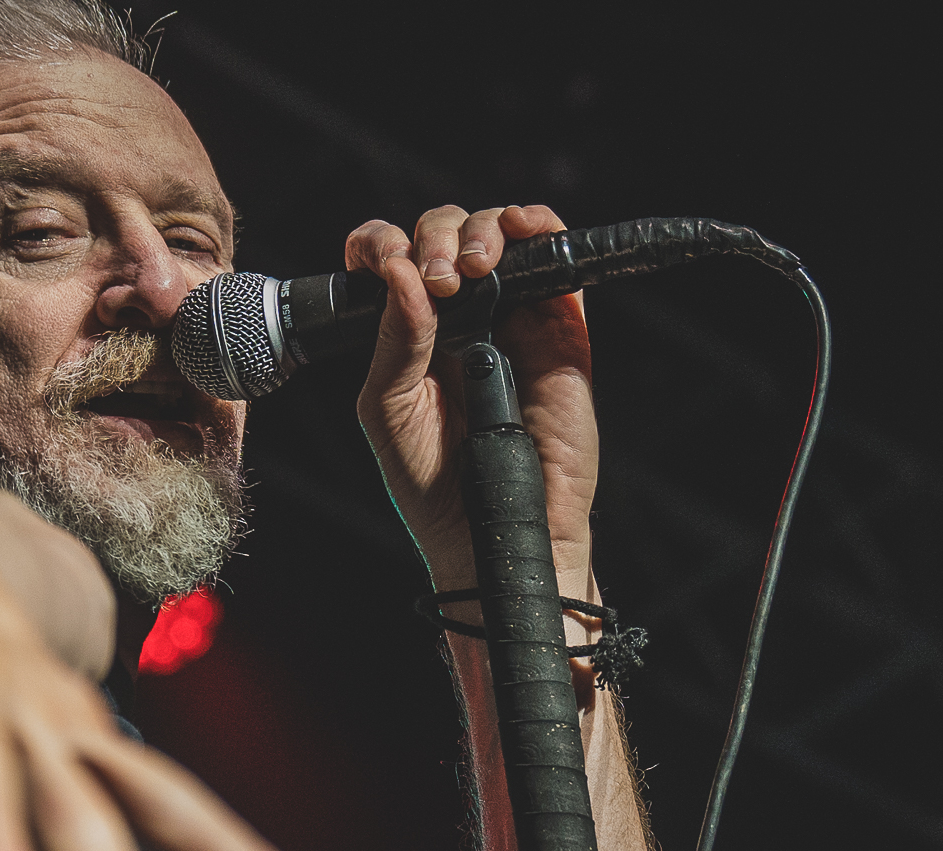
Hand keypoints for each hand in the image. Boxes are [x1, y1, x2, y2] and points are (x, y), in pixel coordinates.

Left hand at [352, 205, 597, 598]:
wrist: (488, 530)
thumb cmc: (432, 483)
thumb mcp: (388, 409)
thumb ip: (393, 341)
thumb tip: (403, 273)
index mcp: (409, 331)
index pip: (392, 259)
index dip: (382, 243)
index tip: (380, 259)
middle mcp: (459, 317)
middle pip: (445, 233)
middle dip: (435, 237)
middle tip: (437, 278)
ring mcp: (512, 318)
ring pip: (500, 234)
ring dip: (481, 229)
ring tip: (470, 270)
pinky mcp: (562, 328)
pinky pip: (558, 260)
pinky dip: (541, 229)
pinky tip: (520, 233)